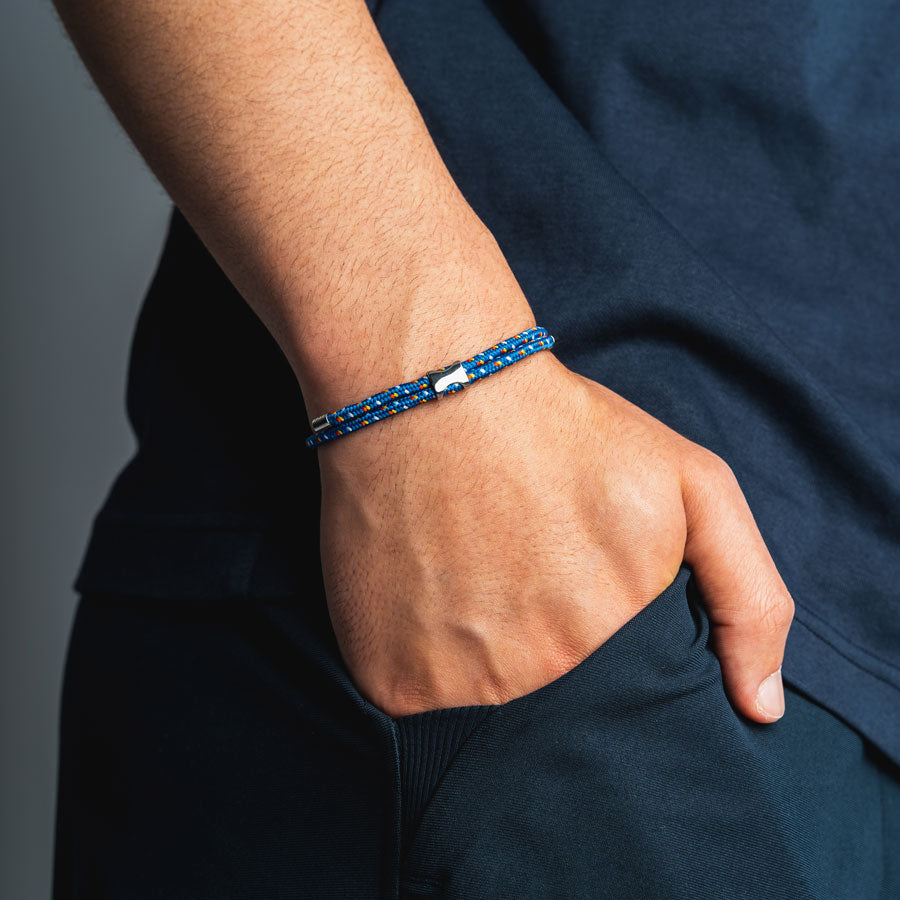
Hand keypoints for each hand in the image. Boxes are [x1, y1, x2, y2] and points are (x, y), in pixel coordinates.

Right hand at [316, 345, 793, 723]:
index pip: (624, 698)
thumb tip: (760, 707)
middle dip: (540, 648)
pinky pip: (416, 696)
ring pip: (481, 705)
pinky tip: (424, 589)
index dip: (601, 648)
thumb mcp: (692, 485)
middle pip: (551, 704)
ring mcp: (458, 687)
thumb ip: (748, 597)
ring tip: (470, 572)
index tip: (574, 590)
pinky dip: (420, 655)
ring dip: (476, 654)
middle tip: (518, 569)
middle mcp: (540, 681)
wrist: (435, 392)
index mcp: (618, 644)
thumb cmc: (565, 432)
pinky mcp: (391, 681)